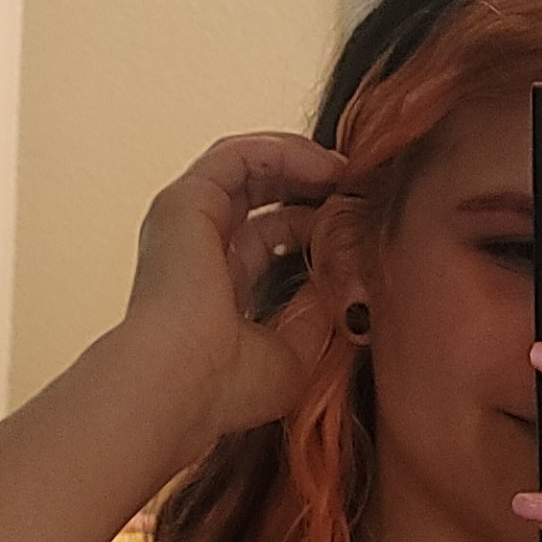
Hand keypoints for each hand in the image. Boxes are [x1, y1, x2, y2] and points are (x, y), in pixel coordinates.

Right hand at [123, 131, 346, 452]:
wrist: (183, 385)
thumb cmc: (227, 388)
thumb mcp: (295, 353)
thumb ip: (317, 312)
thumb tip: (341, 276)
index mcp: (214, 288)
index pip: (268, 238)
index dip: (315, 224)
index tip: (358, 224)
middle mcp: (195, 251)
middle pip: (258, 197)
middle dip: (309, 186)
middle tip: (356, 186)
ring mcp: (185, 223)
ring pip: (246, 168)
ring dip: (300, 162)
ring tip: (346, 170)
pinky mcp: (184, 202)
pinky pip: (238, 156)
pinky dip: (283, 153)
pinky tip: (325, 167)